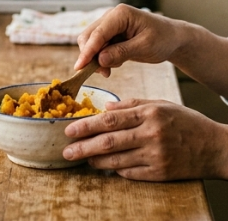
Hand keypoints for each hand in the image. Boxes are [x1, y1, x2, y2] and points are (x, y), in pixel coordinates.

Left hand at [63, 98, 227, 180]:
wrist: (216, 147)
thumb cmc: (186, 122)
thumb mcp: (160, 105)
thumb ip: (132, 105)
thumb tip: (106, 107)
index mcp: (149, 114)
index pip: (110, 120)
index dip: (86, 126)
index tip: (69, 130)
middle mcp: (151, 134)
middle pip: (108, 141)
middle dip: (83, 146)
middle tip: (67, 150)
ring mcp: (156, 155)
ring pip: (117, 160)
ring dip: (95, 160)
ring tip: (82, 159)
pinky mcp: (161, 173)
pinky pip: (131, 173)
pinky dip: (116, 169)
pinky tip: (106, 167)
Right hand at [75, 4, 183, 74]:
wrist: (173, 38)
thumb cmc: (163, 39)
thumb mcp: (145, 47)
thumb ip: (121, 52)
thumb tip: (100, 60)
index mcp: (120, 14)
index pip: (98, 34)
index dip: (88, 51)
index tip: (80, 67)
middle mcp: (111, 16)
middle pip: (89, 36)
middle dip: (90, 56)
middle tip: (103, 73)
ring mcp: (109, 23)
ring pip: (91, 42)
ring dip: (96, 58)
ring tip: (109, 70)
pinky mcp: (110, 32)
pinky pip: (98, 45)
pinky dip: (101, 57)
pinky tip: (114, 63)